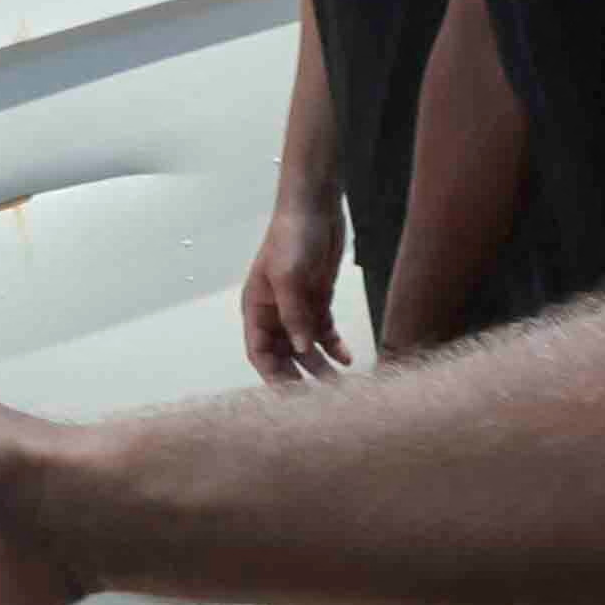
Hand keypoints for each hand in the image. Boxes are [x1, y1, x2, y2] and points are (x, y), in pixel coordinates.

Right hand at [237, 195, 348, 385]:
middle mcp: (274, 312)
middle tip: (320, 398)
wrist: (315, 206)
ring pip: (306, 347)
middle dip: (299, 376)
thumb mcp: (289, 276)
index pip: (259, 352)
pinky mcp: (319, 299)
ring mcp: (298, 307)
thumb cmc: (291, 236)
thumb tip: (301, 349)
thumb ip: (294, 315)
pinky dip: (334, 346)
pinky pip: (324, 332)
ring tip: (340, 385)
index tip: (291, 396)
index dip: (273, 375)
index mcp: (257, 308)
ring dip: (321, 366)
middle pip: (283, 355)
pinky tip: (347, 358)